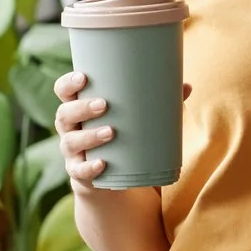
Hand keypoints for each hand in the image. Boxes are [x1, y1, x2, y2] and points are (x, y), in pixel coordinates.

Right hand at [54, 70, 190, 192]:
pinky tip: (101, 164)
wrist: (111, 173)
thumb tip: (186, 86)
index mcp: (79, 107)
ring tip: (111, 131)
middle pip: (64, 114)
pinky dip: (89, 167)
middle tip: (103, 105)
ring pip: (70, 142)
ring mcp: (72, 151)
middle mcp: (71, 128)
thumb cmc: (122, 132)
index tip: (83, 77)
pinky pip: (79, 170)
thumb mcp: (133, 116)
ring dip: (88, 136)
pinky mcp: (79, 171)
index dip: (68, 84)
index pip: (64, 92)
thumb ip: (157, 101)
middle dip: (81, 108)